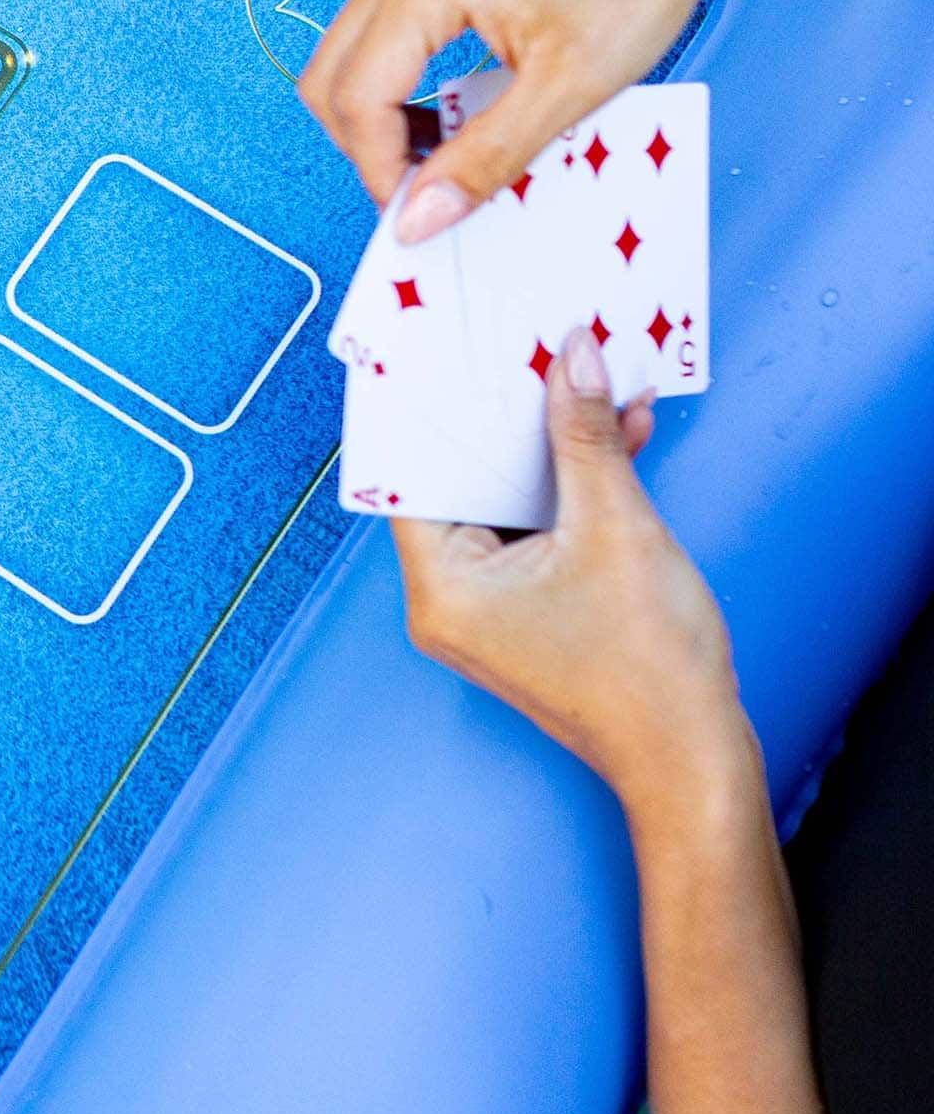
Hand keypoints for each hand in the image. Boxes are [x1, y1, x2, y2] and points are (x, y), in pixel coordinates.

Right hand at [298, 0, 729, 239]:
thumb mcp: (569, 85)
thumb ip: (485, 158)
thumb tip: (419, 218)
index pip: (355, 100)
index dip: (379, 171)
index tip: (421, 217)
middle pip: (329, 80)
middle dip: (368, 148)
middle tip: (425, 194)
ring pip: (348, 57)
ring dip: (381, 118)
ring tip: (447, 155)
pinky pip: (379, 31)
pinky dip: (399, 83)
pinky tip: (454, 107)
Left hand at [394, 327, 747, 816]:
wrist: (695, 759)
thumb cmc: (649, 667)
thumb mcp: (616, 526)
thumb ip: (584, 435)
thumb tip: (572, 356)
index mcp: (442, 587)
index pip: (418, 475)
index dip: (442, 411)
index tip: (456, 355)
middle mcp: (449, 599)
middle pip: (465, 482)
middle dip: (513, 420)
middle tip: (534, 354)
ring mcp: (488, 608)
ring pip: (510, 500)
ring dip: (557, 449)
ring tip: (595, 386)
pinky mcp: (527, 609)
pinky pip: (537, 527)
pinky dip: (573, 488)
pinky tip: (619, 437)